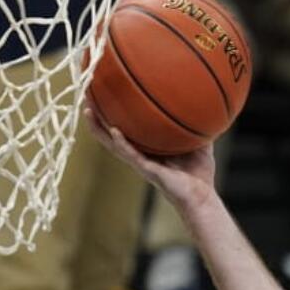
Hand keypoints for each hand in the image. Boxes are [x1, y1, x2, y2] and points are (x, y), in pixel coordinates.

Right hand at [84, 101, 218, 214]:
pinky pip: (131, 155)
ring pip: (112, 143)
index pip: (126, 127)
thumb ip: (198, 124)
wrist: (202, 196)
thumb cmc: (200, 173)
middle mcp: (139, 153)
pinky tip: (114, 131)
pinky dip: (122, 143)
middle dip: (97, 116)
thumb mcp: (200, 142)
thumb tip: (204, 101)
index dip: (113, 112)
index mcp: (148, 147)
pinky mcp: (146, 170)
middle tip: (85, 96)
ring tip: (88, 111)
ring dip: (99, 129)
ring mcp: (140, 162)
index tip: (104, 92)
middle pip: (110, 132)